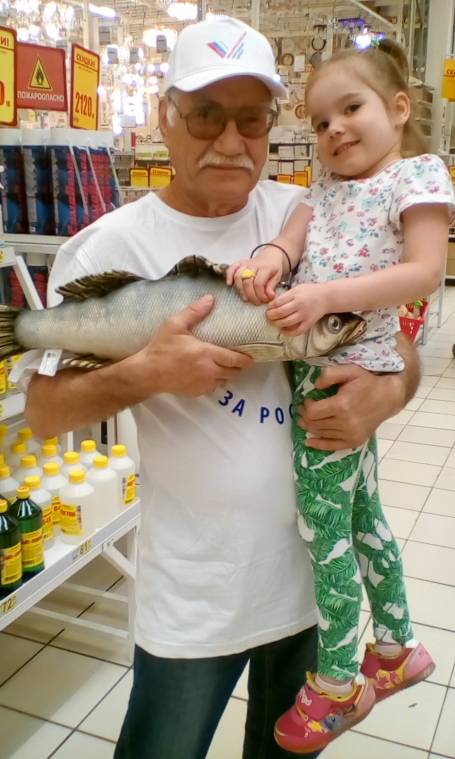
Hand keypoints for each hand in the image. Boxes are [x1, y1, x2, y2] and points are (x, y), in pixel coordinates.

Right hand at [134, 294, 252, 396]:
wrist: (148, 373)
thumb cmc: (161, 348)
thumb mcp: (175, 325)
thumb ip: (194, 312)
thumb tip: (210, 298)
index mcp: (205, 353)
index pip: (234, 359)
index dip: (245, 359)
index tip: (250, 356)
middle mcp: (208, 371)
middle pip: (233, 371)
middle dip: (238, 366)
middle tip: (239, 359)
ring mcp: (203, 384)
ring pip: (224, 381)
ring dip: (227, 374)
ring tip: (225, 365)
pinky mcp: (197, 392)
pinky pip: (213, 388)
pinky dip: (215, 381)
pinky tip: (209, 374)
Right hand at [226, 246, 283, 304]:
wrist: (270, 256)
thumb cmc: (274, 268)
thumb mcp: (277, 277)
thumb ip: (272, 287)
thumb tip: (269, 297)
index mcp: (265, 268)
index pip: (259, 283)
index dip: (260, 294)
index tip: (264, 300)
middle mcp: (254, 264)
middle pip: (247, 281)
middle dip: (251, 295)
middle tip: (255, 302)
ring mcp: (246, 263)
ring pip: (238, 276)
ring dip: (240, 290)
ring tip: (246, 298)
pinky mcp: (240, 263)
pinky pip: (231, 268)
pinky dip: (228, 276)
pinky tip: (229, 284)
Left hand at [267, 282, 328, 334]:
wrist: (326, 297)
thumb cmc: (310, 291)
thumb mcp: (297, 289)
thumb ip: (286, 296)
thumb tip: (272, 304)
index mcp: (295, 295)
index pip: (278, 302)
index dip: (270, 307)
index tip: (267, 308)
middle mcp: (300, 305)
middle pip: (280, 313)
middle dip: (271, 316)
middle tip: (267, 317)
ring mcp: (305, 315)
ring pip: (287, 322)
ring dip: (277, 324)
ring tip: (273, 323)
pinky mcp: (309, 323)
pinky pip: (297, 331)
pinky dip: (288, 332)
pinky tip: (283, 331)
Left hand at [296, 364, 405, 449]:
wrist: (388, 397)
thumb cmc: (367, 382)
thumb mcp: (349, 371)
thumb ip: (329, 374)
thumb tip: (315, 386)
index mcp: (342, 405)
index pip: (313, 412)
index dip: (306, 406)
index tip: (308, 400)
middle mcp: (345, 423)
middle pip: (315, 423)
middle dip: (305, 416)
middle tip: (302, 410)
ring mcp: (350, 434)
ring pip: (321, 433)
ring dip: (310, 427)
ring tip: (305, 421)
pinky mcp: (354, 441)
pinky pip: (332, 446)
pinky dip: (319, 445)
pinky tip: (309, 442)